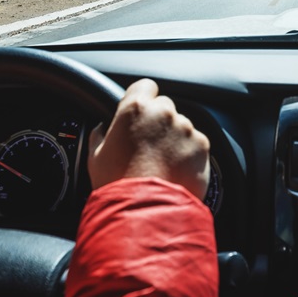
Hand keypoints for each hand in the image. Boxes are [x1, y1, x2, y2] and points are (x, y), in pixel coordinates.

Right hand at [87, 79, 209, 198]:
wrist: (145, 210)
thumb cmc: (118, 184)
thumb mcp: (95, 157)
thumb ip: (100, 136)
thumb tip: (101, 130)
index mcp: (135, 108)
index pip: (145, 86)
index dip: (143, 98)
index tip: (142, 111)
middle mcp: (163, 113)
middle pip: (165, 106)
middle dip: (159, 122)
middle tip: (149, 146)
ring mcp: (185, 128)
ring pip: (182, 126)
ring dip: (175, 139)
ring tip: (162, 164)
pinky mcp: (201, 145)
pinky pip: (196, 144)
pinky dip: (189, 154)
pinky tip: (176, 171)